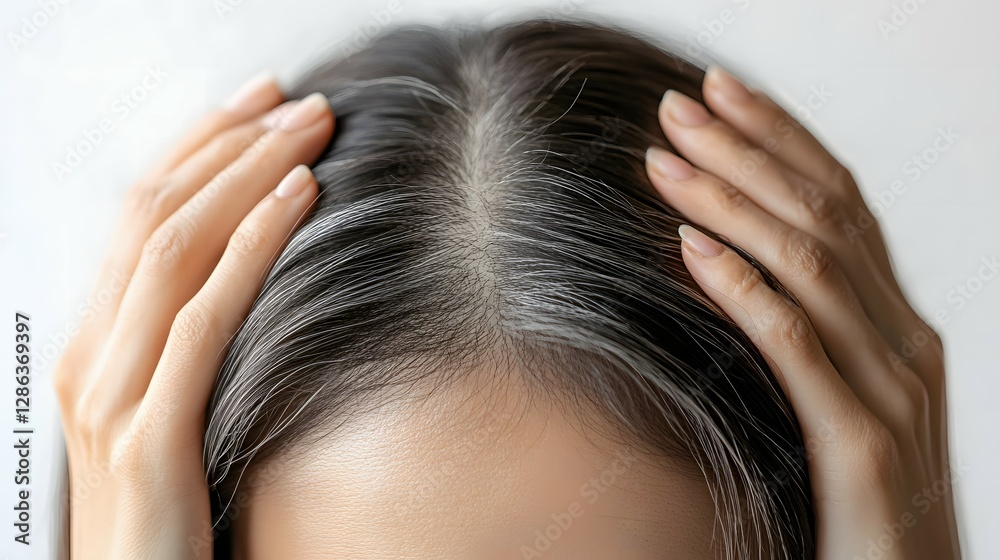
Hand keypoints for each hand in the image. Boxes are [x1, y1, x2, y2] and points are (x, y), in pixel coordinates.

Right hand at [53, 74, 333, 558]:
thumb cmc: (166, 507)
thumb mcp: (168, 410)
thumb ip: (187, 344)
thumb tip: (248, 271)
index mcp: (93, 342)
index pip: (139, 214)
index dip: (198, 148)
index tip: (256, 105)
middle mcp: (90, 353)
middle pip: (154, 212)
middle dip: (230, 144)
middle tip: (296, 101)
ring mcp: (111, 392)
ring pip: (174, 247)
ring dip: (248, 176)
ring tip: (310, 133)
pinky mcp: (149, 435)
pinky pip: (203, 317)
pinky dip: (251, 248)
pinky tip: (298, 203)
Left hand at [645, 67, 959, 558]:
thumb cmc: (854, 494)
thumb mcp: (837, 396)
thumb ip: (805, 330)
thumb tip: (719, 256)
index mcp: (898, 325)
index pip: (840, 202)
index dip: (781, 138)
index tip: (719, 92)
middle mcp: (905, 342)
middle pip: (826, 215)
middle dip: (748, 150)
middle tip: (678, 105)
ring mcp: (891, 390)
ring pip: (811, 265)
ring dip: (731, 202)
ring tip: (664, 160)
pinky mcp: (861, 444)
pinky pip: (797, 346)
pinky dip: (744, 288)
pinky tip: (690, 248)